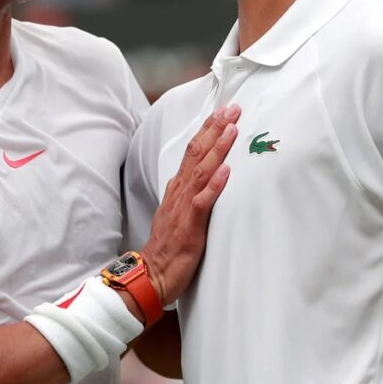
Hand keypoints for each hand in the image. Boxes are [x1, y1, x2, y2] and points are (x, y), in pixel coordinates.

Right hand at [141, 105, 239, 305]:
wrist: (150, 275)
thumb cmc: (167, 248)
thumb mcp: (178, 214)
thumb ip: (189, 195)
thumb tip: (206, 178)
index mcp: (177, 189)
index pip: (192, 152)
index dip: (207, 131)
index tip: (223, 112)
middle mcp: (179, 192)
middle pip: (197, 154)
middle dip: (215, 129)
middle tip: (232, 108)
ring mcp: (183, 208)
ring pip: (201, 171)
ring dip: (217, 148)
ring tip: (232, 129)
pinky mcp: (189, 226)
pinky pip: (202, 202)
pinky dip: (214, 185)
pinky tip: (226, 171)